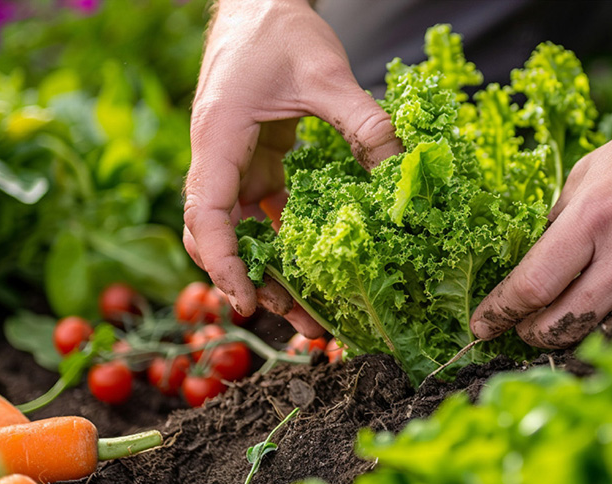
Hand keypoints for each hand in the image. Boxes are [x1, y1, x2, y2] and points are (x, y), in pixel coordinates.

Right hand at [183, 0, 401, 334]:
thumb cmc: (276, 28)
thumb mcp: (326, 74)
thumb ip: (365, 123)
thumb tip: (402, 174)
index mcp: (218, 139)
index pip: (208, 215)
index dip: (224, 264)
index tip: (249, 301)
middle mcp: (220, 158)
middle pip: (222, 238)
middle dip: (255, 284)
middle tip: (302, 325)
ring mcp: (238, 162)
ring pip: (246, 232)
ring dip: (275, 270)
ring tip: (314, 312)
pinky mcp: (259, 159)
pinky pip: (268, 211)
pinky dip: (288, 241)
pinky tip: (319, 266)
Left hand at [469, 92, 611, 347]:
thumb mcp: (587, 173)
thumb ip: (559, 222)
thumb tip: (532, 263)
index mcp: (593, 219)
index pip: (533, 286)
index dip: (499, 313)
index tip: (482, 325)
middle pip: (565, 325)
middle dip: (534, 335)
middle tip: (526, 330)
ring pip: (609, 340)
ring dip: (579, 344)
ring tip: (567, 335)